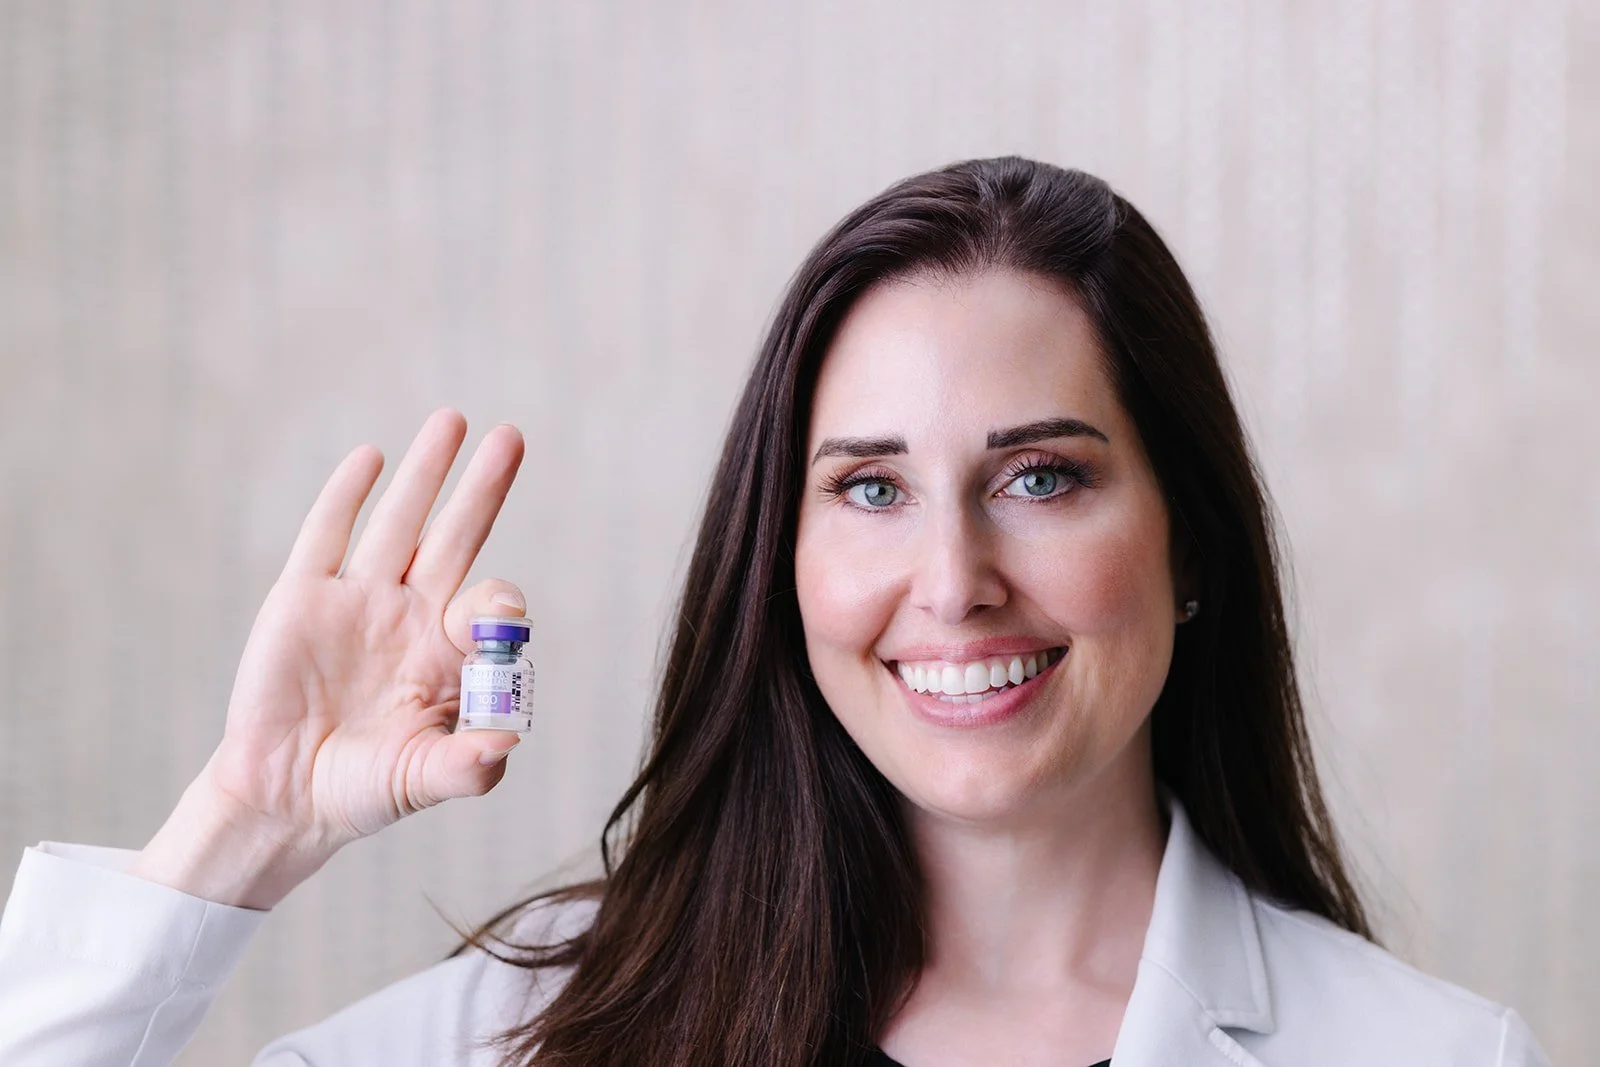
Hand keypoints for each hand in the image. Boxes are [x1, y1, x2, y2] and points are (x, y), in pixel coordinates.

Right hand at [133, 409, 527, 905]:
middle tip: (511, 437)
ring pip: (400, 521)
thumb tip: (507, 746)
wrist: (286, 798)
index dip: (501, 600)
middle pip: (456, 536)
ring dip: (425, 471)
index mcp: (451, 653)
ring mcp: (359, 601)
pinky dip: (346, 496)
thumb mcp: (423, 782)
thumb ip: (468, 768)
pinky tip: (371, 458)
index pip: (489, 603)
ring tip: (452, 420)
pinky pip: (328, 536)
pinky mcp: (303, 597)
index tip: (504, 613)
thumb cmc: (365, 790)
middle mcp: (412, 615)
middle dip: (483, 488)